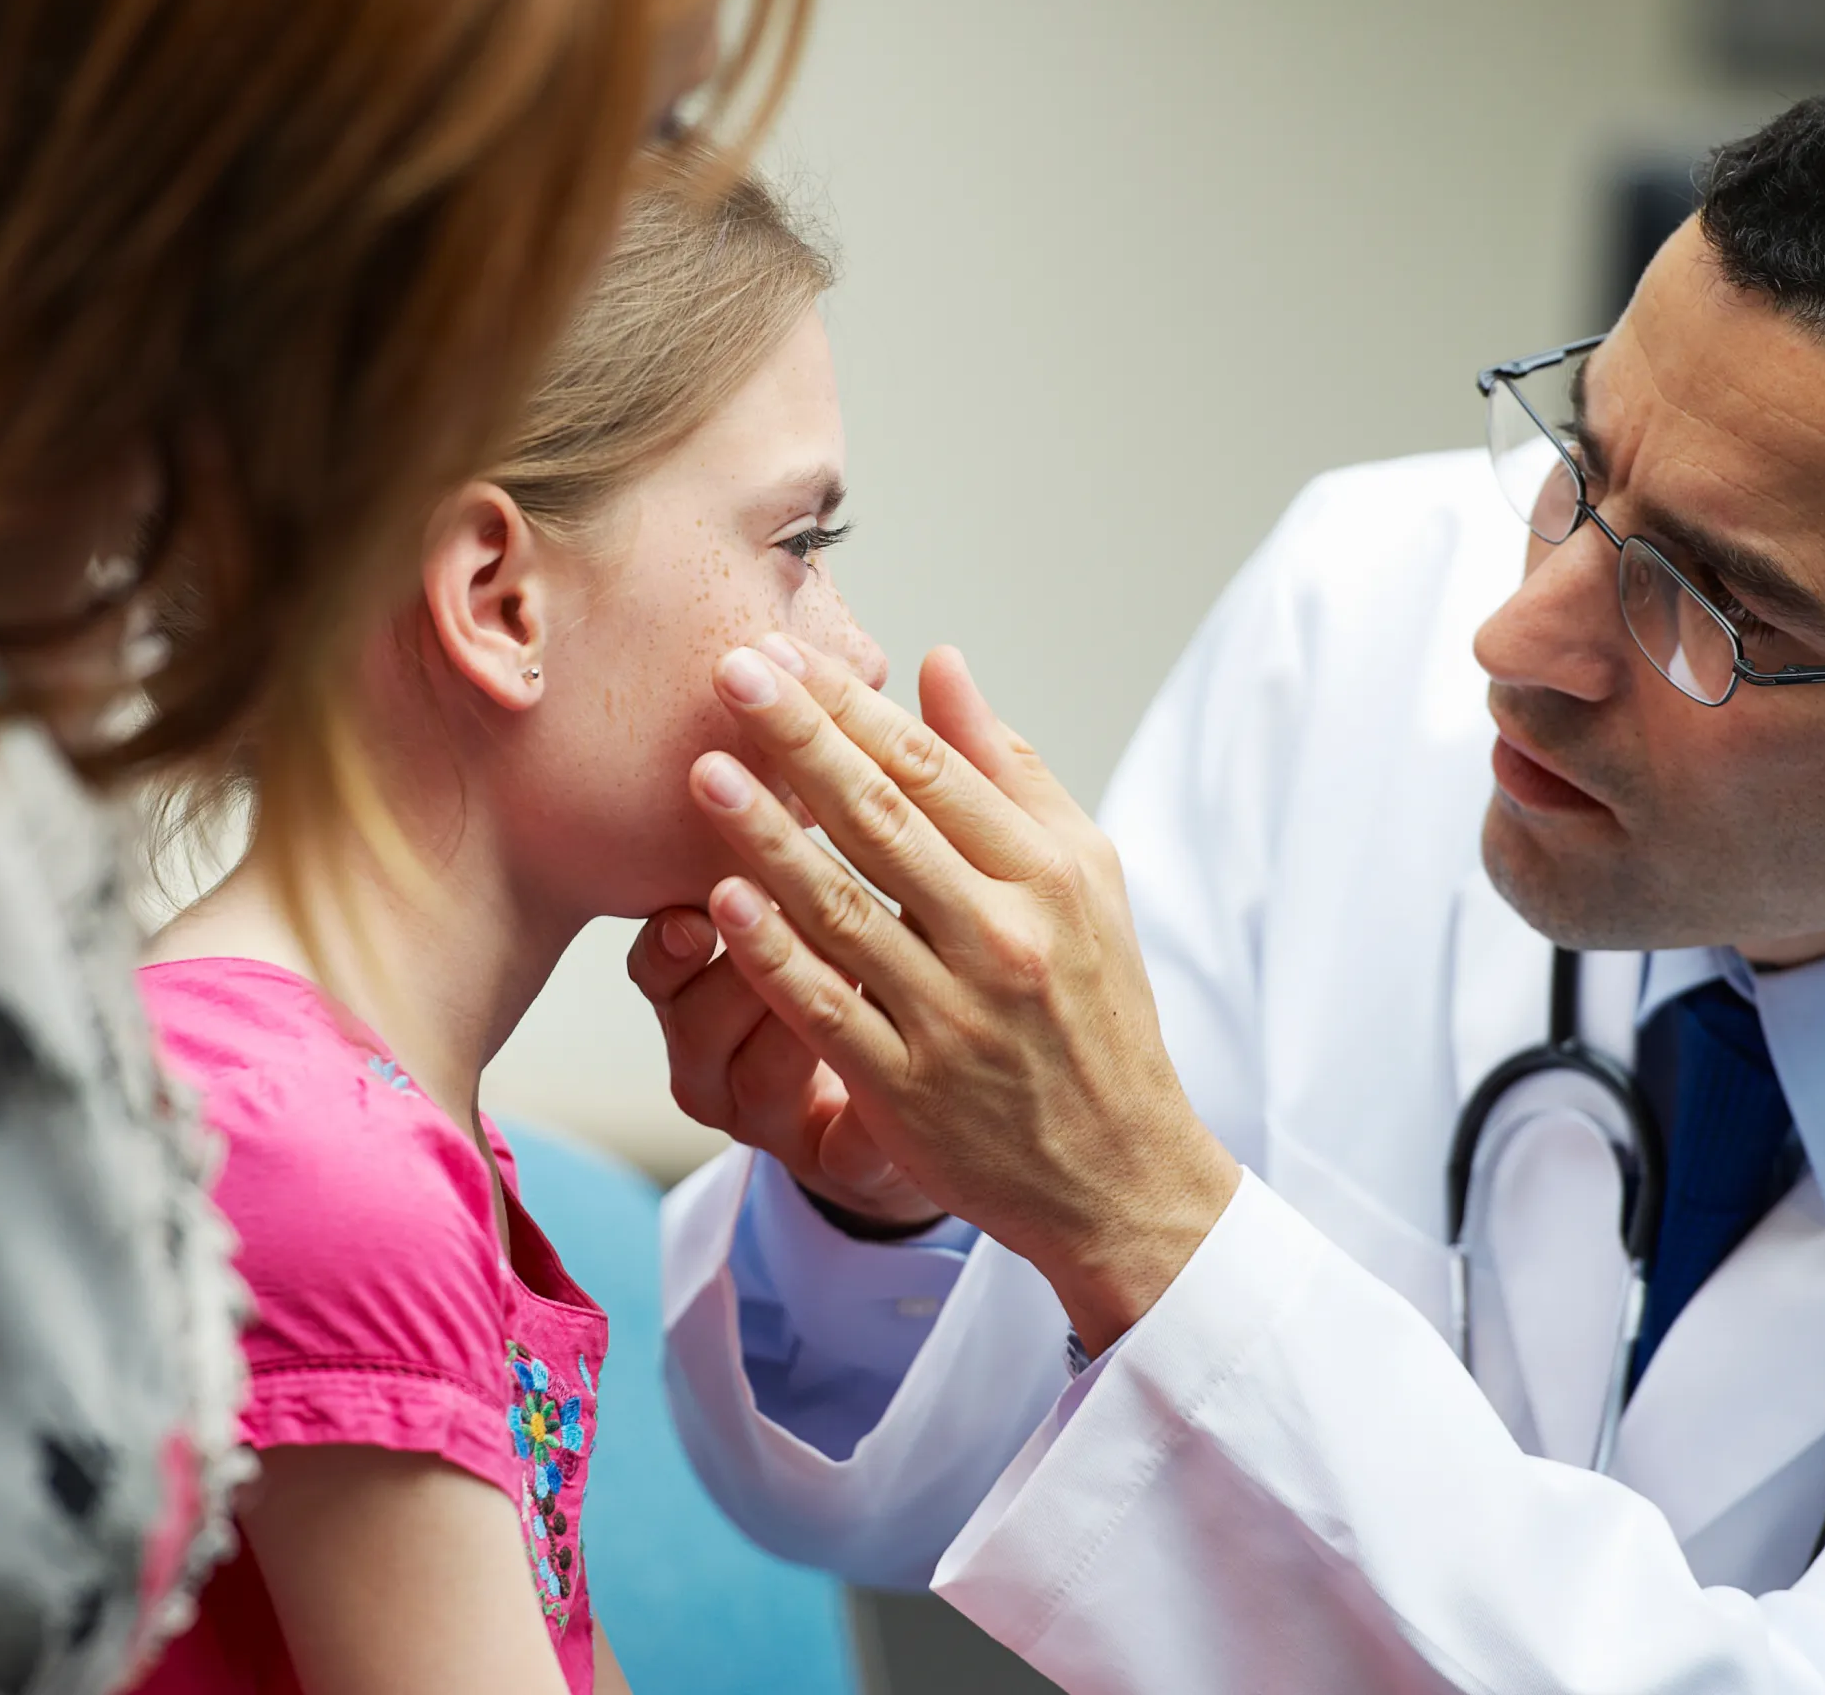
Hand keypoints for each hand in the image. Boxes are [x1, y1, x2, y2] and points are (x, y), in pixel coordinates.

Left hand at [683, 637, 1239, 1353]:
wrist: (1119, 1171)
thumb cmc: (1094, 1006)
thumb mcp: (1084, 877)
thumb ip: (1007, 768)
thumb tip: (940, 662)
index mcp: (1048, 874)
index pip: (934, 770)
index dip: (850, 708)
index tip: (784, 654)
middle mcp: (1004, 937)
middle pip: (883, 820)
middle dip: (799, 740)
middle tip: (730, 673)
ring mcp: (953, 1016)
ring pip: (843, 909)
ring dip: (767, 836)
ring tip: (704, 773)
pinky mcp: (908, 1090)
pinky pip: (827, 1009)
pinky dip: (774, 955)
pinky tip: (722, 902)